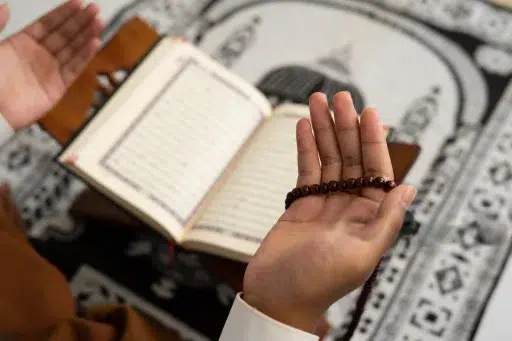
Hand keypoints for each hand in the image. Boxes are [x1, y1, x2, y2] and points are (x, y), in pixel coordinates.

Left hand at [0, 0, 103, 130]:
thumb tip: (5, 6)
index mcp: (20, 44)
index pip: (48, 24)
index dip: (63, 13)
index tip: (78, 2)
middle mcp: (37, 56)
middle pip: (64, 35)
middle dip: (80, 21)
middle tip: (94, 9)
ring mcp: (48, 71)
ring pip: (73, 49)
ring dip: (87, 35)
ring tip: (99, 22)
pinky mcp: (57, 87)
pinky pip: (74, 68)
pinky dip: (86, 56)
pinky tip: (95, 43)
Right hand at [243, 92, 416, 331]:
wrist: (278, 296)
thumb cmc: (318, 282)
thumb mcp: (361, 255)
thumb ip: (386, 222)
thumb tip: (409, 188)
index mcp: (369, 217)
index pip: (376, 169)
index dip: (373, 139)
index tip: (368, 112)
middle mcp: (350, 206)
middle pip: (351, 157)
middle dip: (345, 126)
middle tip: (339, 96)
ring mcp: (324, 203)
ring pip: (327, 158)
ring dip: (323, 130)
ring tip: (318, 101)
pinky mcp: (301, 204)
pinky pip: (305, 170)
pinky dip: (304, 147)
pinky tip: (303, 127)